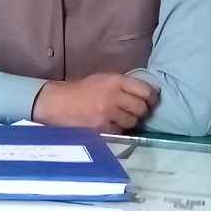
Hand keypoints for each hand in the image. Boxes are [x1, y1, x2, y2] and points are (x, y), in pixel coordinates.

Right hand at [32, 73, 157, 133]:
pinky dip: (117, 129)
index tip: (151, 101)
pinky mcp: (101, 127)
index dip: (152, 98)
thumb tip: (145, 93)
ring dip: (129, 122)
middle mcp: (113, 95)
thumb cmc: (82, 90)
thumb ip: (122, 84)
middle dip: (141, 111)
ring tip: (120, 118)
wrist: (59, 102)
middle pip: (141, 107)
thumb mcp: (103, 79)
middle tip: (136, 112)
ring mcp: (107, 112)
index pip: (145, 90)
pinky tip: (109, 124)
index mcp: (115, 80)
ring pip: (132, 121)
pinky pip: (120, 131)